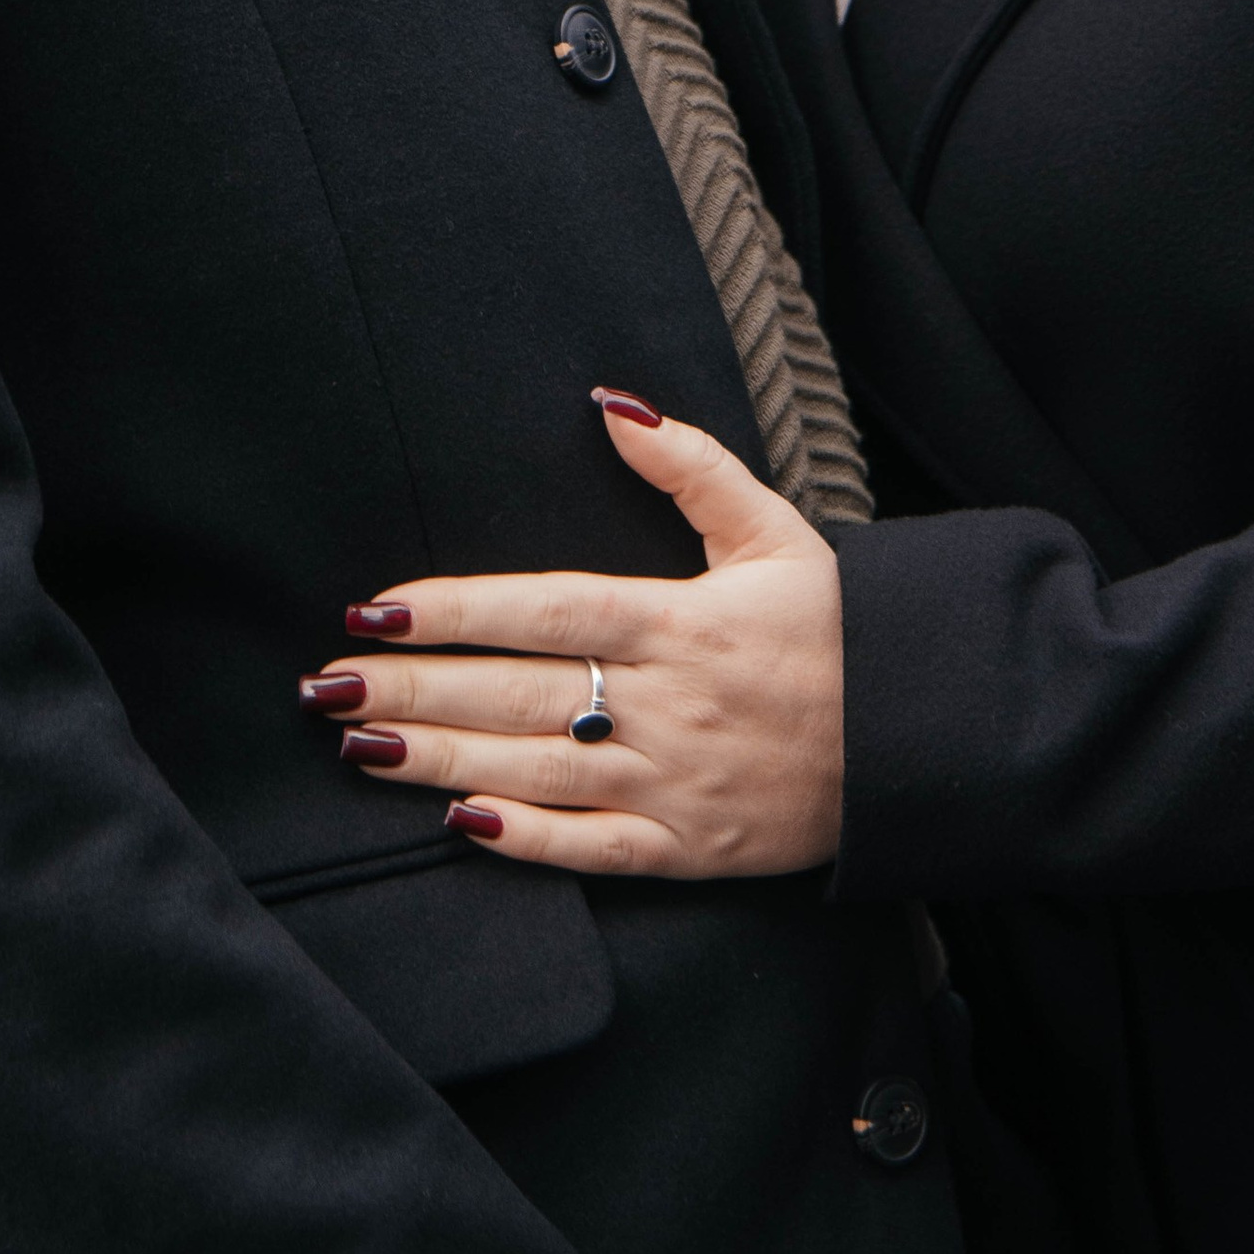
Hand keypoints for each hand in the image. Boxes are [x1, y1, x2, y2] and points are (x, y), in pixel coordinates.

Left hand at [297, 393, 844, 876]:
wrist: (926, 732)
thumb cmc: (838, 624)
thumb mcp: (773, 527)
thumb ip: (689, 465)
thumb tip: (608, 405)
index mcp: (680, 621)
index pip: (544, 609)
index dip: (454, 611)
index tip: (375, 610)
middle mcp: (668, 704)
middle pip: (518, 693)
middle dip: (414, 691)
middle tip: (327, 688)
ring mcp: (677, 781)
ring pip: (537, 770)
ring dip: (439, 759)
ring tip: (360, 746)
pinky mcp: (692, 848)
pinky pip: (593, 849)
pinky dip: (525, 838)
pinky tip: (458, 822)